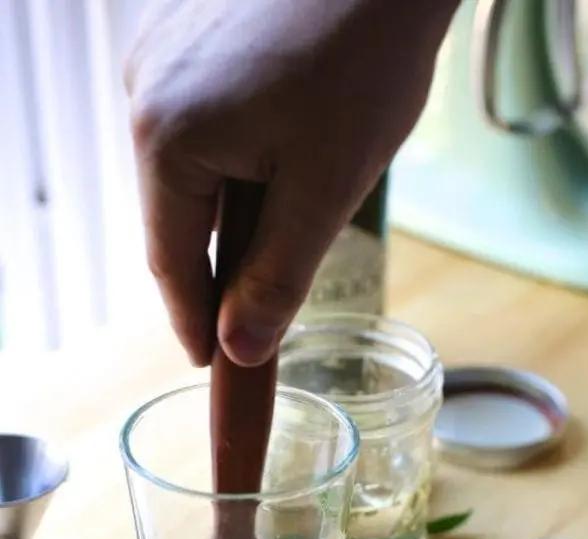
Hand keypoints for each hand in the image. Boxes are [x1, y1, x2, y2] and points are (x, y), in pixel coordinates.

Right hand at [125, 0, 456, 366]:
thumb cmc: (364, 56)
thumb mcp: (325, 189)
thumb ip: (277, 278)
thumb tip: (238, 349)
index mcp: (165, 137)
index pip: (173, 263)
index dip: (196, 325)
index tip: (216, 368)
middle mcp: (144, 96)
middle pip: (176, 221)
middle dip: (218, 272)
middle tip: (257, 320)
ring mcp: (161, 63)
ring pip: (190, 178)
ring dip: (232, 219)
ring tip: (284, 232)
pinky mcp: (187, 44)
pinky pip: (200, 132)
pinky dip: (235, 167)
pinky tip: (279, 163)